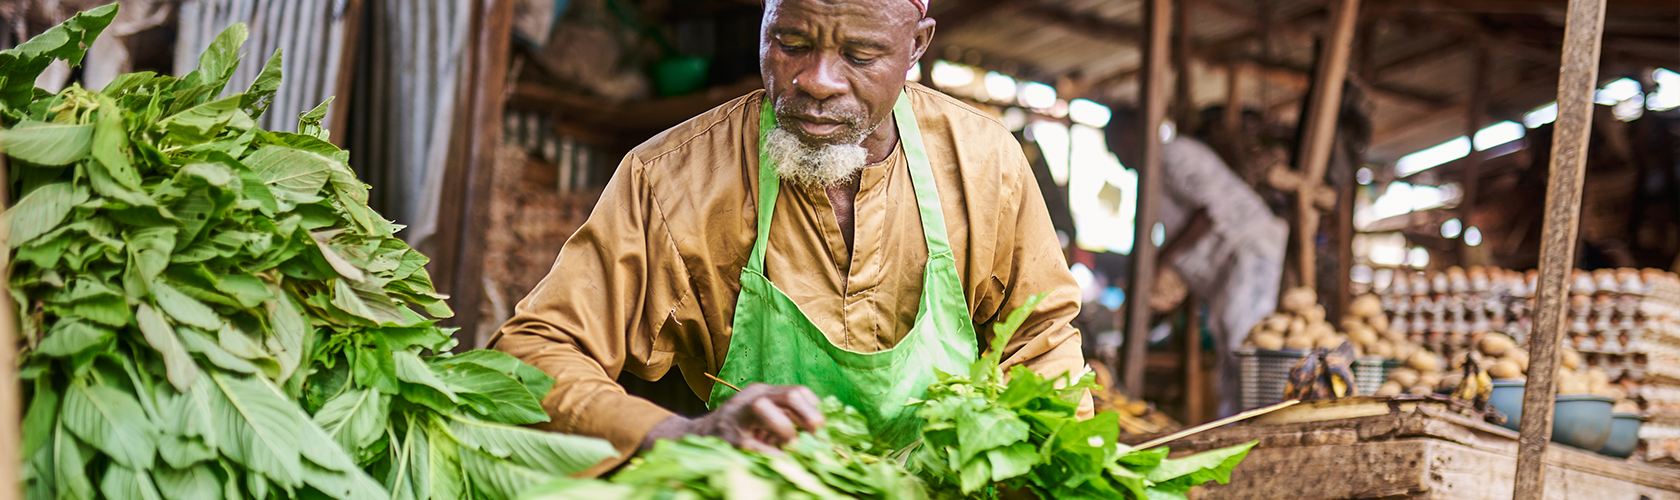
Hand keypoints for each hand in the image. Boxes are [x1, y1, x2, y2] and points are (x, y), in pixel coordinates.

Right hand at [639, 383, 825, 453]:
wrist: (694, 440)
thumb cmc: (736, 433)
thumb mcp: (760, 420)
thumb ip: (785, 420)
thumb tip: (821, 437)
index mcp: (762, 393)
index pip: (797, 392)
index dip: (814, 410)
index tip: (821, 430)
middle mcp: (751, 399)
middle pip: (789, 395)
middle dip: (809, 417)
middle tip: (816, 438)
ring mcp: (738, 417)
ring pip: (765, 408)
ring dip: (787, 431)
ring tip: (794, 449)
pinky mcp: (729, 439)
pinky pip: (755, 444)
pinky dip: (773, 456)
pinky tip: (781, 465)